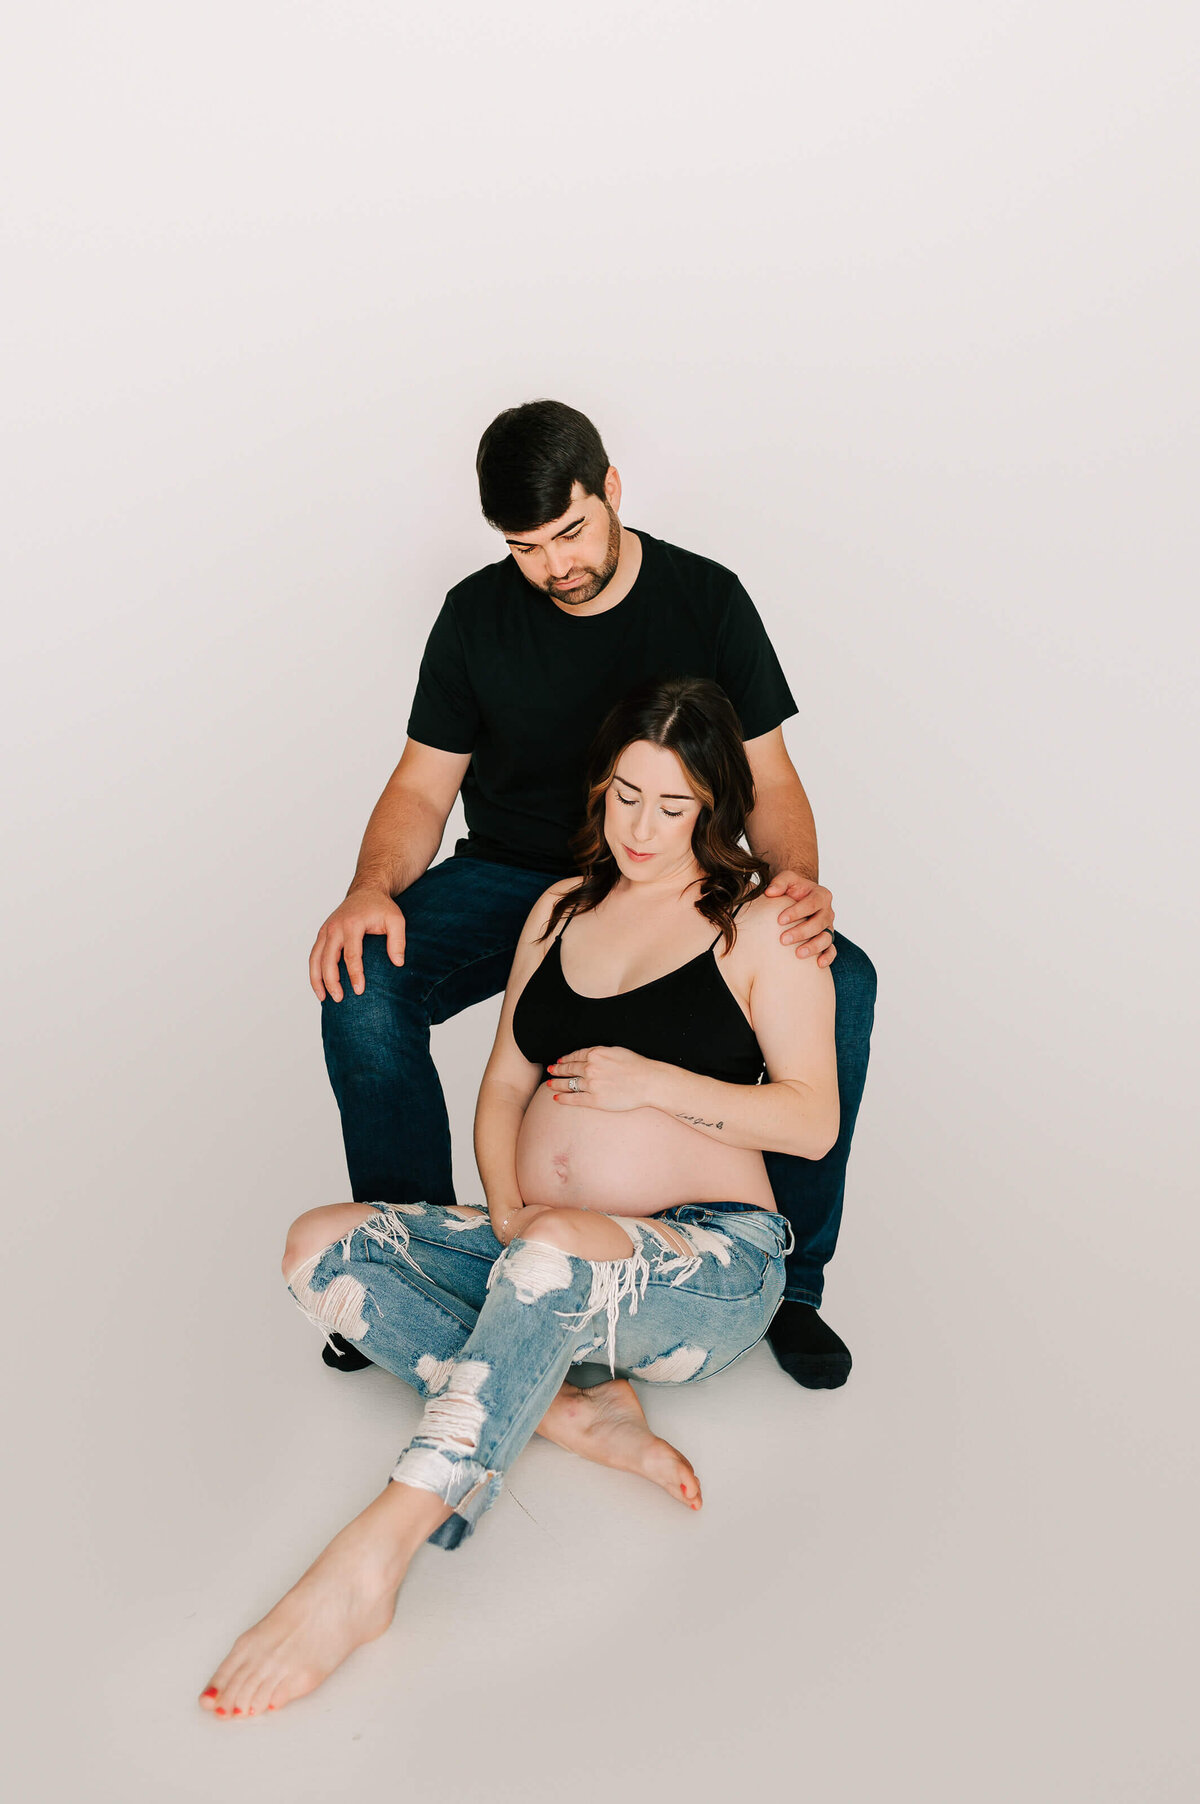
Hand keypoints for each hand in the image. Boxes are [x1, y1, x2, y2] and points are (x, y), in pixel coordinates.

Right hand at [309, 886, 405, 1000]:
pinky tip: (319, 986)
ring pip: (315, 958)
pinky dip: (314, 971)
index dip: (354, 974)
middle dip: (332, 981)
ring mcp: (326, 930)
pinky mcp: (322, 934)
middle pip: (328, 959)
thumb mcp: (396, 920)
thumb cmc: (381, 907)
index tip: (359, 990)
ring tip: (324, 998)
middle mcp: (335, 927)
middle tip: (340, 999)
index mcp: (352, 924)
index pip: (351, 955)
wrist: (366, 891)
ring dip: (317, 980)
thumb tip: (398, 963)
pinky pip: (314, 955)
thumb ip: (398, 941)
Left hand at [546, 1046, 658, 1111]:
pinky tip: (556, 1098)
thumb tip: (591, 1055)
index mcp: (596, 1054)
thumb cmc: (636, 1066)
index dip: (565, 1059)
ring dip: (556, 1084)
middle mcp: (591, 1067)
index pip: (575, 1056)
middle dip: (557, 1070)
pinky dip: (563, 1098)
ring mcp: (591, 1084)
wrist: (648, 1081)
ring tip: (550, 1084)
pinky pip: (574, 1099)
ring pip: (568, 1084)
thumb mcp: (616, 1051)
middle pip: (569, 1069)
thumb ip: (601, 1053)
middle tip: (550, 1071)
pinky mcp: (595, 1099)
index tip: (559, 1061)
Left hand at [763, 871, 836, 965]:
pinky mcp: (827, 939)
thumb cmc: (793, 889)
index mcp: (820, 895)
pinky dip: (827, 957)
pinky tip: (818, 964)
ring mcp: (829, 927)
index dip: (797, 912)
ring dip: (813, 947)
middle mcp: (827, 911)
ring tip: (798, 954)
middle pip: (819, 923)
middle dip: (801, 932)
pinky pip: (832, 950)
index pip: (811, 904)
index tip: (780, 920)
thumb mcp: (787, 879)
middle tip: (783, 940)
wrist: (800, 898)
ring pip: (826, 938)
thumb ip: (779, 882)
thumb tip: (770, 892)